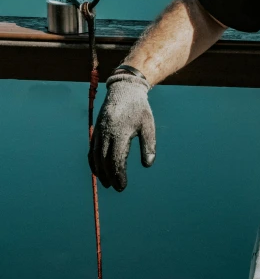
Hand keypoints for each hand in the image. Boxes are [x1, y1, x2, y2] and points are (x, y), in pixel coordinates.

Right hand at [88, 71, 155, 190]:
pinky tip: (98, 171)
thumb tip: (148, 164)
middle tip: (118, 188)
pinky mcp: (96, 130)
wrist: (124, 89)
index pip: (116, 160)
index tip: (122, 186)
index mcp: (119, 133)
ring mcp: (99, 132)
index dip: (118, 175)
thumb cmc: (139, 108)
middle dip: (110, 177)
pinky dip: (94, 162)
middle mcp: (106, 134)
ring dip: (100, 172)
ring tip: (108, 183)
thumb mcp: (148, 124)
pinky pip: (92, 150)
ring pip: (96, 157)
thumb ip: (148, 144)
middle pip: (104, 161)